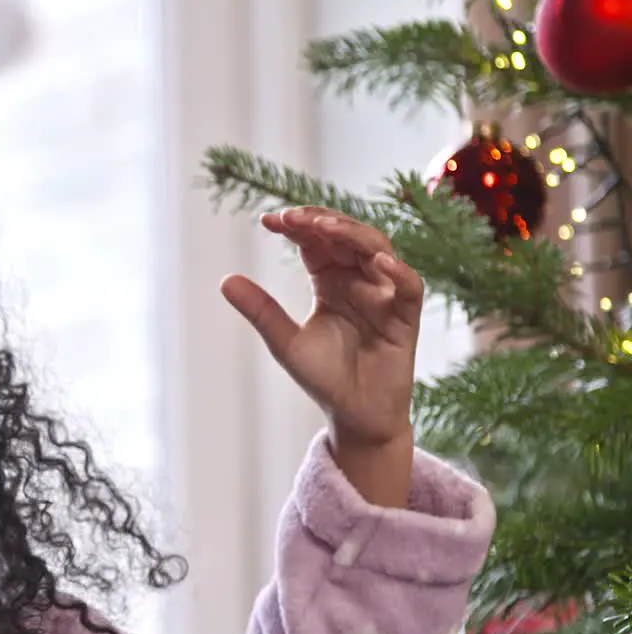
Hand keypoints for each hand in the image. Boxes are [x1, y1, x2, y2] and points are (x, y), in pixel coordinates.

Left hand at [222, 207, 423, 507]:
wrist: (353, 415)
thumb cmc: (324, 376)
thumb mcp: (285, 341)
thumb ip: (260, 310)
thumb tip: (225, 280)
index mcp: (330, 281)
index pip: (315, 242)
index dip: (297, 226)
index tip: (269, 220)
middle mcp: (359, 281)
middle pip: (347, 237)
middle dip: (322, 222)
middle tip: (293, 217)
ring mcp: (384, 296)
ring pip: (378, 250)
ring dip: (354, 236)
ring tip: (327, 228)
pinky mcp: (405, 318)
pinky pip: (409, 287)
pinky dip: (397, 272)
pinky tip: (378, 262)